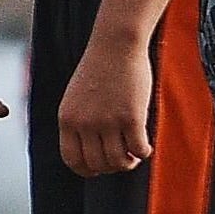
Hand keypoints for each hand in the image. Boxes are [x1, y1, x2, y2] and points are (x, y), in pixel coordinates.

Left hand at [57, 32, 152, 178]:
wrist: (116, 44)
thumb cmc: (100, 67)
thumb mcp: (77, 96)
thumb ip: (79, 122)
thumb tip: (93, 152)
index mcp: (67, 118)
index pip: (73, 160)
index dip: (88, 169)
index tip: (100, 167)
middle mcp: (85, 123)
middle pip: (98, 164)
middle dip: (112, 166)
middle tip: (124, 157)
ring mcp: (108, 121)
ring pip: (119, 161)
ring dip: (129, 162)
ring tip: (135, 152)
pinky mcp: (131, 117)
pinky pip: (138, 150)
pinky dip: (144, 152)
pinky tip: (147, 145)